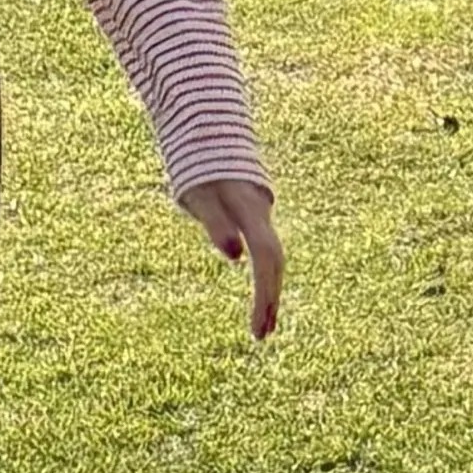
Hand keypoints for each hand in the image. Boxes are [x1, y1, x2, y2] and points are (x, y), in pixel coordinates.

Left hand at [176, 176, 283, 339]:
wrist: (209, 138)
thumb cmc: (198, 168)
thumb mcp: (199, 195)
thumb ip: (216, 223)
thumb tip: (235, 256)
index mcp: (251, 211)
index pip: (266, 256)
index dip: (265, 290)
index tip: (258, 323)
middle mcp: (262, 215)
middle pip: (274, 263)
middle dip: (269, 298)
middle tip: (261, 334)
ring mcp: (261, 218)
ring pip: (272, 260)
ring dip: (268, 292)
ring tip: (262, 328)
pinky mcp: (254, 221)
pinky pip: (264, 255)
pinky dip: (264, 278)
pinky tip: (260, 301)